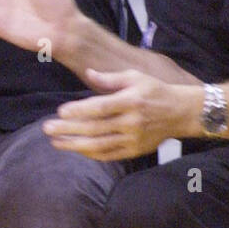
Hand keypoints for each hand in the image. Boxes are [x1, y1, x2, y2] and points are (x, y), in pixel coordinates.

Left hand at [43, 69, 198, 160]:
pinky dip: (90, 153)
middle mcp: (132, 122)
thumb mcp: (135, 77)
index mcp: (131, 101)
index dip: (79, 110)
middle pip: (95, 128)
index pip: (100, 107)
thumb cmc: (154, 91)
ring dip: (74, 145)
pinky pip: (109, 155)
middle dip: (68, 129)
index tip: (60, 111)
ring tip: (55, 141)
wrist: (181, 113)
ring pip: (99, 145)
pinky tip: (75, 149)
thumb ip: (110, 78)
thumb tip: (89, 72)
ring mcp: (134, 139)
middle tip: (47, 128)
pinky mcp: (135, 151)